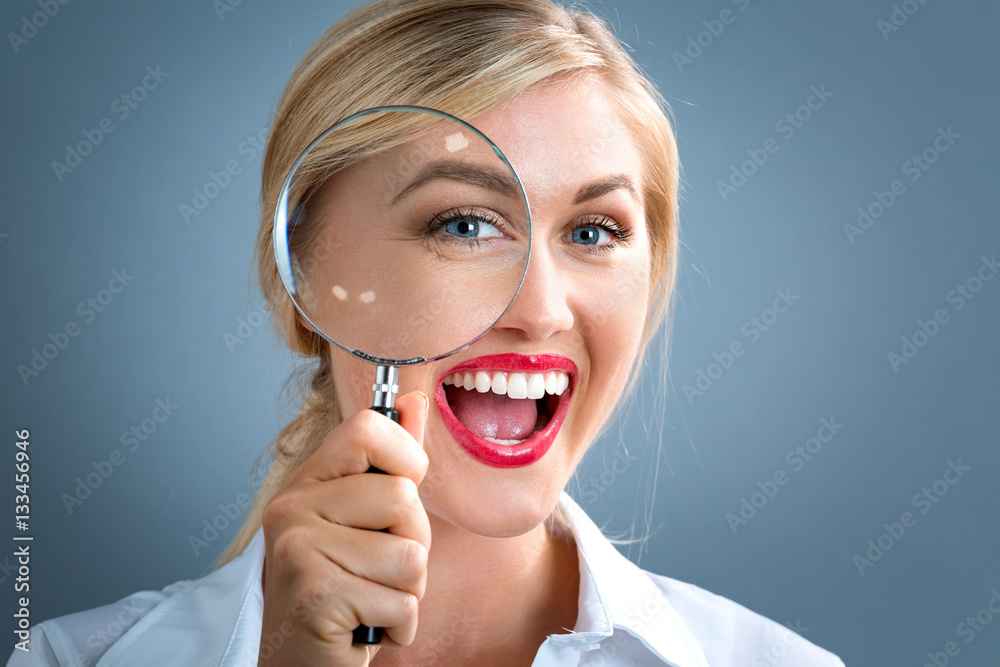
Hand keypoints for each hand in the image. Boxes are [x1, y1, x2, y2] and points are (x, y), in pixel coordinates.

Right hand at [258, 392, 430, 665]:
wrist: (304, 664)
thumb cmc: (346, 589)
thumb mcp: (368, 519)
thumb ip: (390, 460)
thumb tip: (413, 399)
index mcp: (307, 481)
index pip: (369, 428)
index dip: (405, 461)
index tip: (398, 497)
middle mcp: (292, 508)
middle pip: (402, 496)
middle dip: (413, 543)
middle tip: (378, 570)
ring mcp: (298, 550)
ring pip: (410, 554)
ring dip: (407, 590)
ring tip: (371, 598)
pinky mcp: (314, 596)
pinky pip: (402, 600)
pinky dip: (398, 625)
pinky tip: (365, 627)